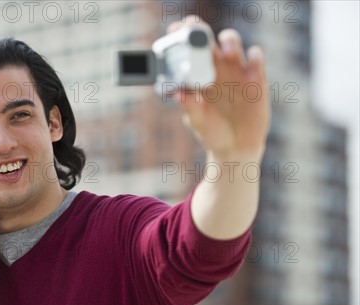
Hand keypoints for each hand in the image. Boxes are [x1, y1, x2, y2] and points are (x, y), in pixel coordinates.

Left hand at [170, 16, 270, 161]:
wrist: (235, 148)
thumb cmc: (212, 132)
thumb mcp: (198, 121)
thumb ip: (189, 106)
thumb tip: (176, 93)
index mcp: (197, 75)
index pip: (189, 49)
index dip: (182, 35)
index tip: (175, 29)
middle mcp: (215, 68)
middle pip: (209, 39)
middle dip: (201, 29)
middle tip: (195, 27)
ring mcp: (236, 71)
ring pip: (232, 43)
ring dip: (229, 40)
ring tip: (226, 50)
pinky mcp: (256, 78)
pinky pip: (256, 58)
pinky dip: (254, 55)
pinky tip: (250, 62)